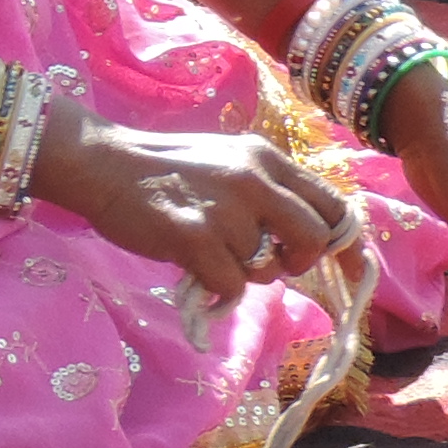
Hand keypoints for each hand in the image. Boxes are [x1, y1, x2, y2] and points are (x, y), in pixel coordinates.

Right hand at [37, 113, 359, 308]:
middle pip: (313, 238)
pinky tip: (191, 266)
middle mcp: (253, 178)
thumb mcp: (228, 161)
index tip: (344, 265)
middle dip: (298, 262)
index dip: (343, 241)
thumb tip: (312, 238)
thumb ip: (269, 191)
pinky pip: (231, 286)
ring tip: (207, 251)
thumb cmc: (166, 169)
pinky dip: (214, 289)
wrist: (103, 164)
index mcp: (266, 159)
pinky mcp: (195, 236)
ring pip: (265, 270)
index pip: (331, 202)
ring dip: (240, 272)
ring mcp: (225, 208)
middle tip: (269, 263)